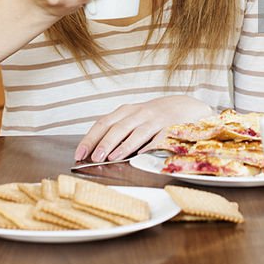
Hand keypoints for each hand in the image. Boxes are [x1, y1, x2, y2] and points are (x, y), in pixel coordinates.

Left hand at [74, 95, 210, 161]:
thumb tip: (96, 152)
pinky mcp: (169, 126)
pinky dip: (148, 146)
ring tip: (112, 157)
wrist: (184, 106)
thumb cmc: (153, 117)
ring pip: (136, 132)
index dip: (90, 138)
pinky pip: (157, 137)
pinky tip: (140, 155)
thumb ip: (118, 131)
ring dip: (123, 145)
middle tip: (94, 157)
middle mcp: (138, 113)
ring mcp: (154, 119)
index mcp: (126, 111)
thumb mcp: (134, 119)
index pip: (103, 123)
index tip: (79, 153)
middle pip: (117, 127)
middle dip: (104, 142)